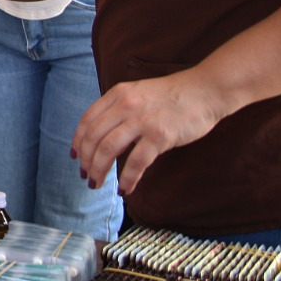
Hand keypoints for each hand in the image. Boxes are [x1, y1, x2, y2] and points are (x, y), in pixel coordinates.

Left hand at [71, 69, 228, 194]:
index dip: (78, 140)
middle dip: (86, 160)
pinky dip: (127, 179)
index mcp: (118, 94)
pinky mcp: (160, 136)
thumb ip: (120, 108)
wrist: (205, 90)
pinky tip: (125, 189)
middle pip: (94, 137)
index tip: (74, 155)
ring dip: (99, 170)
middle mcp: (126, 105)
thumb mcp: (138, 92)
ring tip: (97, 183)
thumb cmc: (173, 95)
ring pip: (108, 149)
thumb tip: (103, 135)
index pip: (88, 120)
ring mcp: (142, 120)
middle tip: (86, 175)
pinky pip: (136, 162)